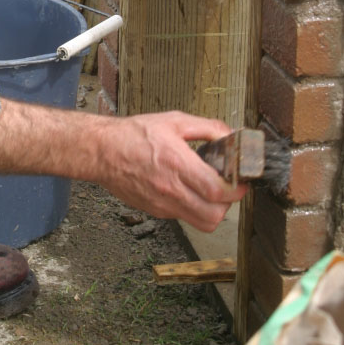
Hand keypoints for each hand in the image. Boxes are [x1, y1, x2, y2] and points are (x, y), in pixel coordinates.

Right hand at [94, 111, 246, 232]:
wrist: (102, 151)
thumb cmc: (133, 135)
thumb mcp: (174, 121)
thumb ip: (206, 127)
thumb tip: (230, 135)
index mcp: (178, 165)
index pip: (218, 191)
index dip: (237, 189)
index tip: (241, 181)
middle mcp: (171, 189)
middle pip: (214, 216)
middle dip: (228, 204)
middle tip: (227, 188)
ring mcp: (163, 204)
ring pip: (201, 223)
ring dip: (212, 210)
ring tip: (209, 192)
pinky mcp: (155, 211)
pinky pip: (183, 217)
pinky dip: (192, 208)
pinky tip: (187, 190)